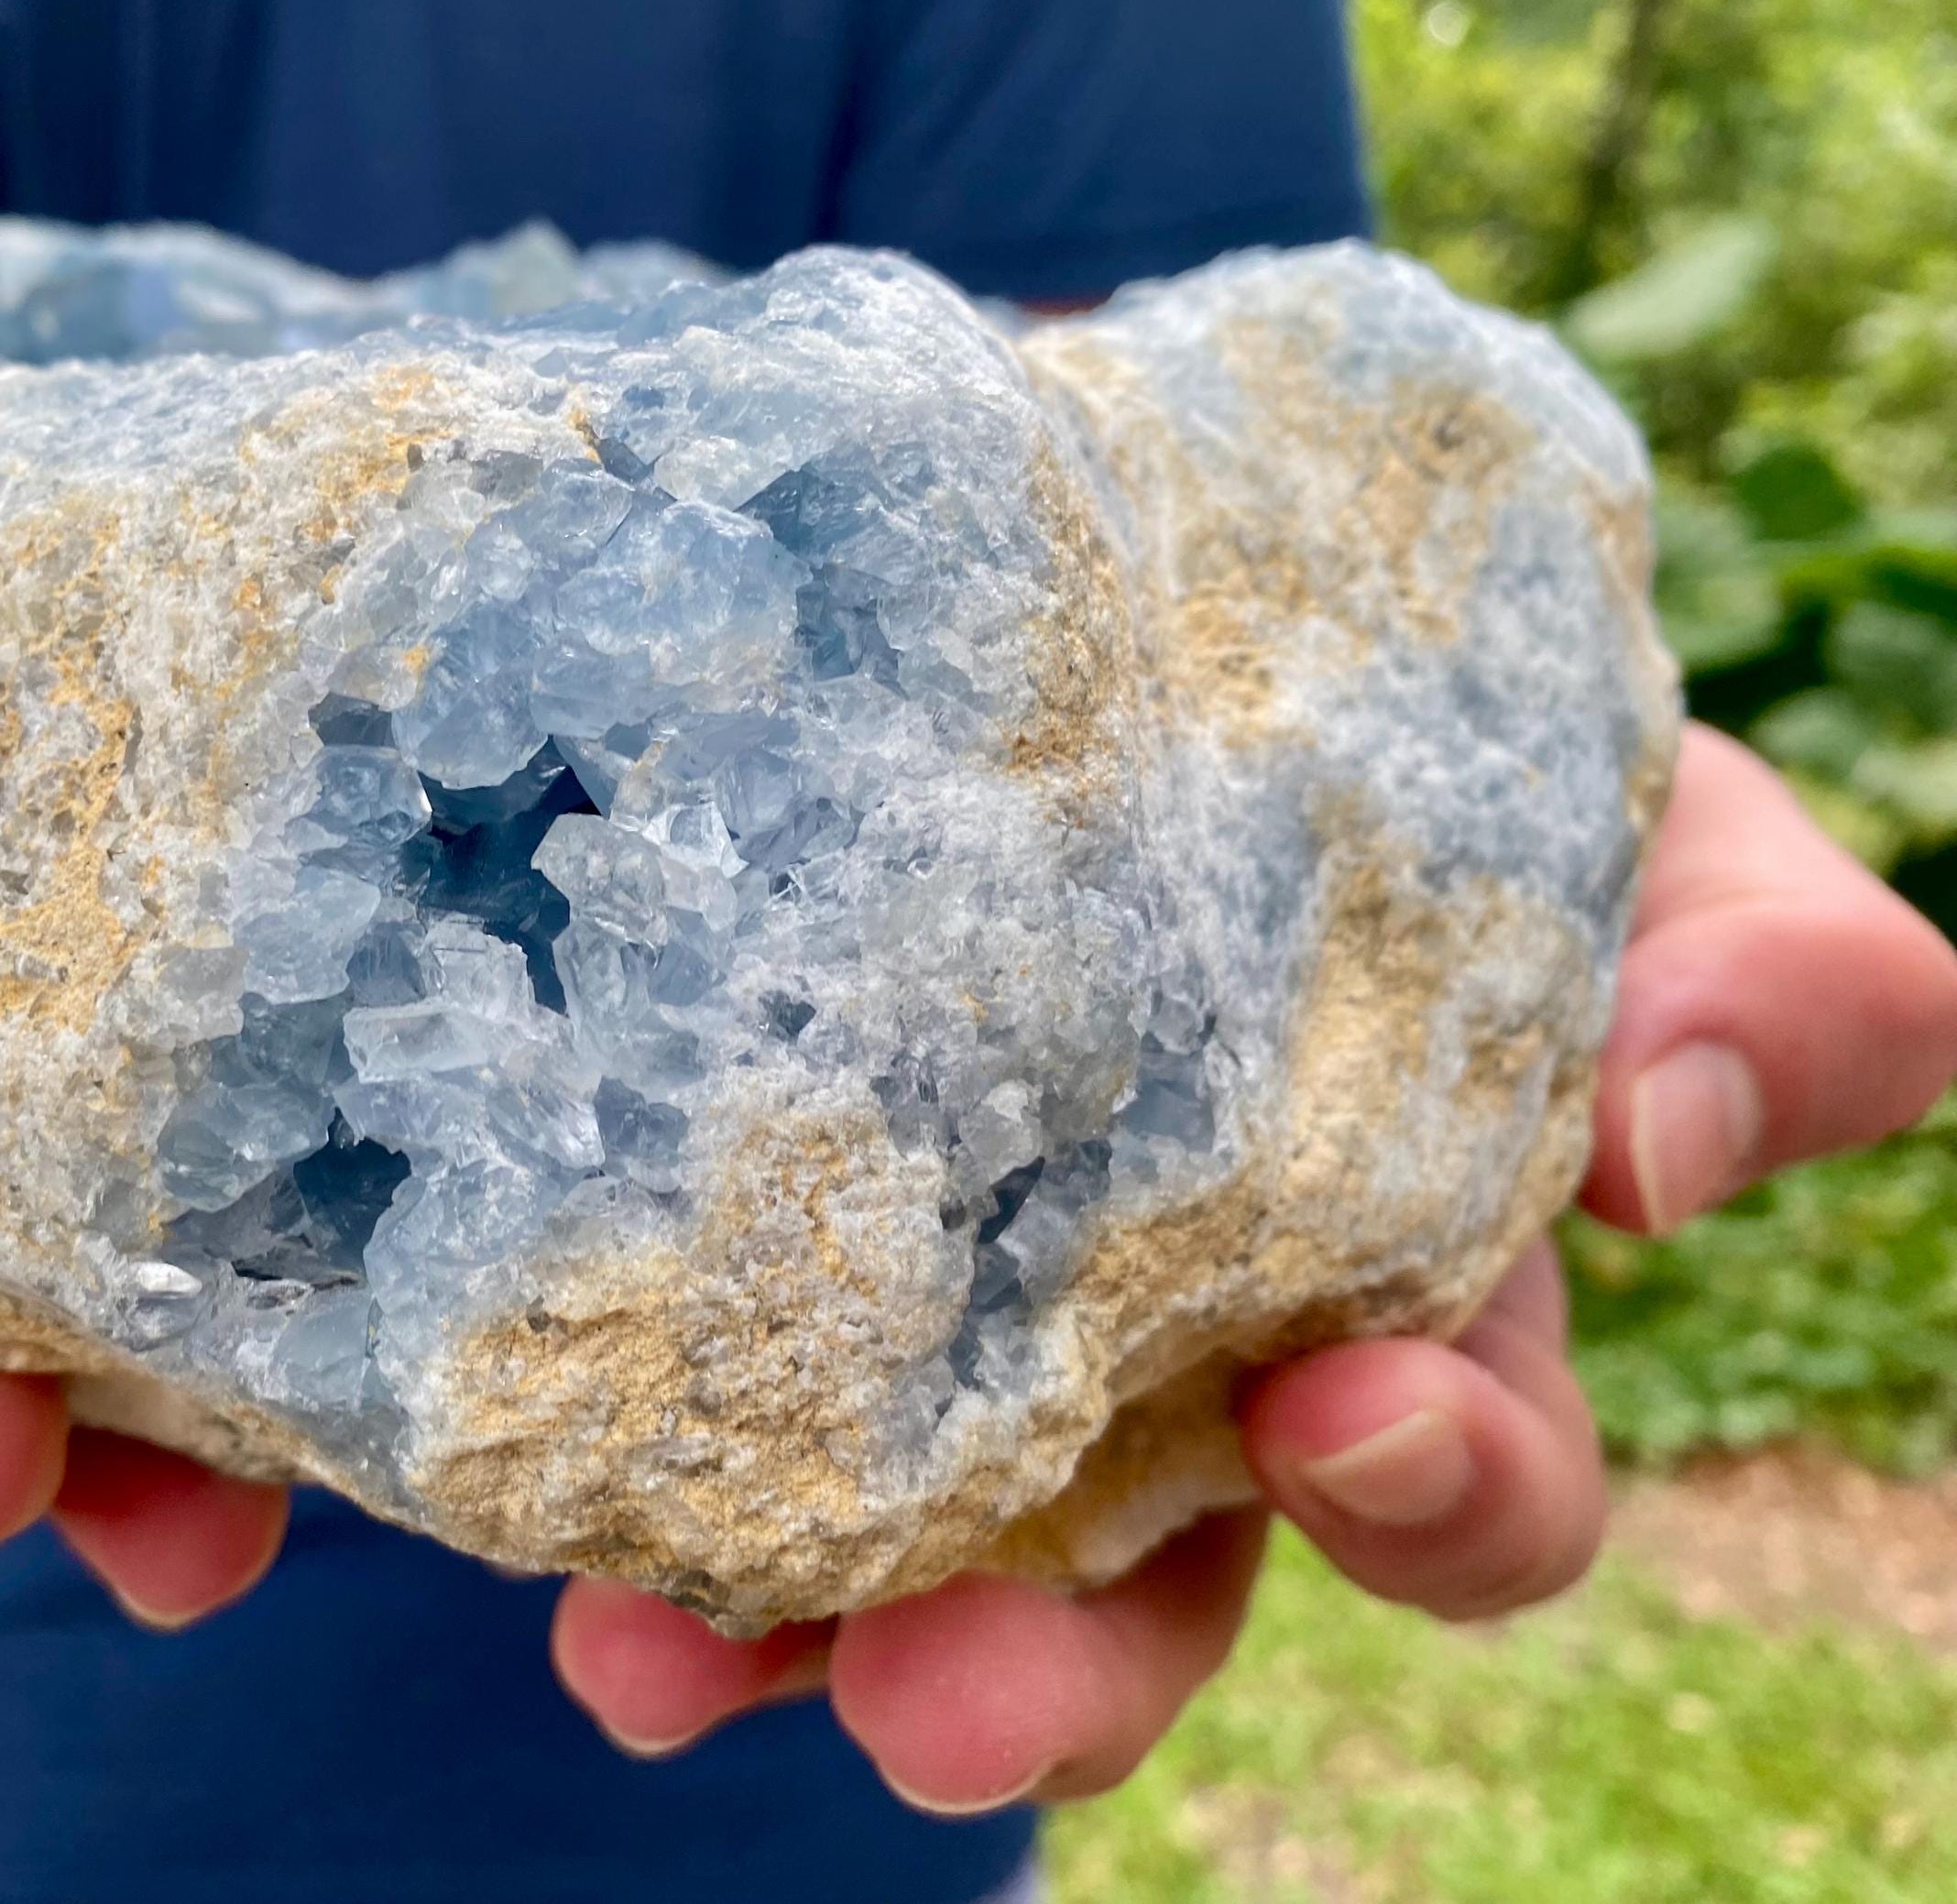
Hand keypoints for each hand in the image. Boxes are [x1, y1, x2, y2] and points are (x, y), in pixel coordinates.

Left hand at [552, 722, 1956, 1812]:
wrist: (1099, 575)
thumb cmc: (1402, 716)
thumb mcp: (1629, 804)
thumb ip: (1747, 963)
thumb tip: (1661, 1153)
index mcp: (1395, 1275)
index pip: (1451, 1465)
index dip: (1434, 1483)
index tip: (1352, 1410)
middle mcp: (1158, 1349)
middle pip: (1129, 1591)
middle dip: (1045, 1672)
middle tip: (935, 1697)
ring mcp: (937, 1311)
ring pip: (865, 1543)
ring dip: (770, 1628)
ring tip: (647, 1664)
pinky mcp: (740, 1245)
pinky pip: (662, 1389)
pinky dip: (586, 1468)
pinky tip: (524, 1520)